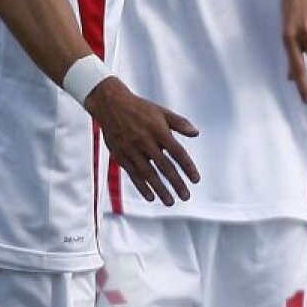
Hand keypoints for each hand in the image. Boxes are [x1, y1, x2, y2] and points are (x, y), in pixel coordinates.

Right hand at [85, 77, 199, 204]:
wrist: (111, 104)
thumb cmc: (139, 108)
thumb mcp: (161, 111)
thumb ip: (179, 123)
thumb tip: (196, 133)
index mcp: (158, 130)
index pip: (177, 152)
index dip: (188, 167)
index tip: (196, 180)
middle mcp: (145, 141)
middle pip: (164, 166)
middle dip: (176, 183)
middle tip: (186, 196)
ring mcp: (132, 149)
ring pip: (148, 174)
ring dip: (160, 189)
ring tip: (170, 201)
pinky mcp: (120, 155)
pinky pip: (133, 174)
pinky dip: (142, 187)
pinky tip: (150, 196)